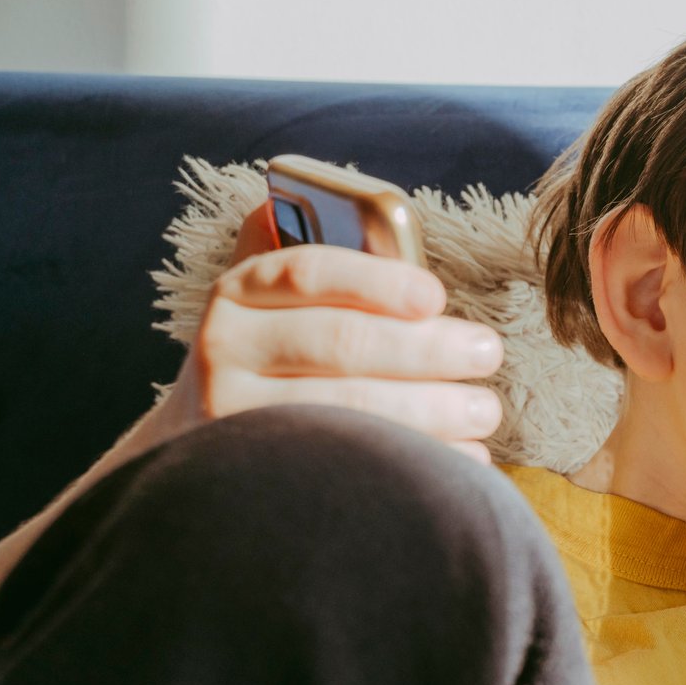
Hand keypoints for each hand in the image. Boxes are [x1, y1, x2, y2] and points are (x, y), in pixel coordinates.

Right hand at [159, 201, 504, 460]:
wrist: (199, 449)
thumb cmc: (271, 362)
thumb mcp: (275, 307)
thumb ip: (320, 269)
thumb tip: (376, 212)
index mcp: (239, 292)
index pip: (307, 273)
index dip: (377, 281)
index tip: (436, 296)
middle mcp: (225, 349)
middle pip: (340, 343)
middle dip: (426, 348)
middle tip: (486, 351)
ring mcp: (233, 414)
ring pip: (350, 408)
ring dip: (432, 409)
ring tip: (484, 409)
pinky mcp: (258, 472)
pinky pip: (350, 462)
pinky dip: (415, 458)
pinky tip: (460, 455)